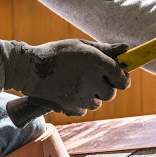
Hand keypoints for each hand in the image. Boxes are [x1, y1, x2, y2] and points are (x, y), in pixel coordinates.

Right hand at [0, 39, 129, 115]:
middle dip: (105, 88)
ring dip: (92, 96)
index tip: (119, 77)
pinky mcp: (71, 106)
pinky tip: (69, 92)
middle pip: (111, 93)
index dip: (123, 78)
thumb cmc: (58, 53)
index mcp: (95, 61)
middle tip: (93, 80)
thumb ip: (105, 49)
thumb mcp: (81, 46)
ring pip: (98, 103)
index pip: (121, 77)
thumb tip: (127, 49)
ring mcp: (81, 95)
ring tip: (78, 84)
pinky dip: (80, 104)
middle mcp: (91, 79)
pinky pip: (84, 110)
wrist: (28, 68)